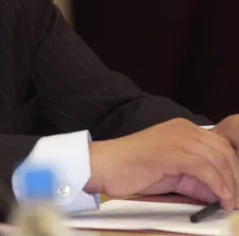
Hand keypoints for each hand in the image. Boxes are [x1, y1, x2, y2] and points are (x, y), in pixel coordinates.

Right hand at [85, 118, 238, 210]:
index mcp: (182, 129)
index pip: (221, 145)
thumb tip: (218, 191)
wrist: (105, 165)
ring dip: (230, 184)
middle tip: (236, 200)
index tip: (236, 189)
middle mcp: (182, 129)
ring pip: (218, 158)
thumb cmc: (131, 169)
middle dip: (236, 177)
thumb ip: (194, 177)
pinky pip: (205, 168)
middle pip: (225, 150)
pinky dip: (218, 186)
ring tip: (230, 203)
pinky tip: (220, 198)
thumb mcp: (170, 171)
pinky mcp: (170, 152)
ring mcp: (176, 138)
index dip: (234, 168)